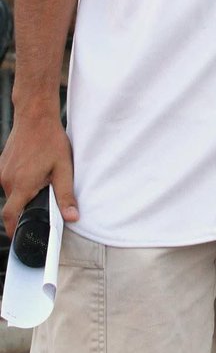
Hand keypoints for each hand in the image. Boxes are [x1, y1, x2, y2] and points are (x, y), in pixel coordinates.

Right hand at [0, 113, 78, 235]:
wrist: (35, 115)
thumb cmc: (50, 139)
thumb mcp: (64, 168)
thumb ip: (66, 195)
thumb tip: (71, 217)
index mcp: (22, 185)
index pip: (10, 217)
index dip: (14, 230)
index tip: (21, 236)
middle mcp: (7, 180)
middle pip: (12, 205)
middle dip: (25, 208)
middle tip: (41, 202)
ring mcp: (2, 171)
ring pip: (11, 192)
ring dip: (23, 192)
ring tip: (39, 179)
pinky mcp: (2, 164)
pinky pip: (8, 180)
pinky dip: (19, 181)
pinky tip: (32, 170)